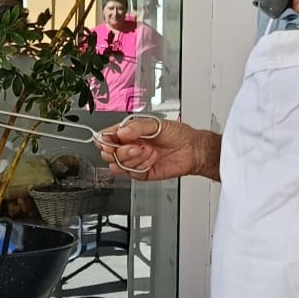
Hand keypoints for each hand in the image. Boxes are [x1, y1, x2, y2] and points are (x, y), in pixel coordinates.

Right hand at [97, 117, 211, 180]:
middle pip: (107, 153)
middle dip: (119, 151)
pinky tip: (151, 159)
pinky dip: (140, 167)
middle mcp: (128, 146)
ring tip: (146, 152)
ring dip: (131, 159)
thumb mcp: (157, 124)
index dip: (105, 140)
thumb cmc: (178, 134)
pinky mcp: (140, 173)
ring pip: (116, 166)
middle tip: (134, 146)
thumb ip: (137, 127)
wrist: (193, 150)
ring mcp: (133, 160)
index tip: (110, 140)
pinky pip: (130, 173)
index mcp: (129, 132)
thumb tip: (121, 132)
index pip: (106, 136)